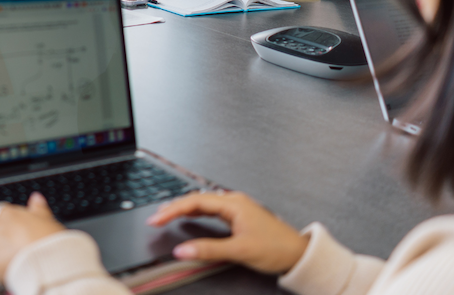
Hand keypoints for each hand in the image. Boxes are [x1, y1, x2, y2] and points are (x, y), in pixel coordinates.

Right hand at [146, 191, 306, 273]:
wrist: (298, 253)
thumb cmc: (276, 248)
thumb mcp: (239, 250)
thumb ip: (209, 250)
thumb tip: (183, 249)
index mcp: (233, 203)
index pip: (195, 202)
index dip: (172, 210)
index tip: (157, 219)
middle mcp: (234, 201)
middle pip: (196, 200)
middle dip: (173, 208)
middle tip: (156, 219)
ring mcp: (237, 208)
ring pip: (203, 204)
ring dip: (184, 209)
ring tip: (166, 216)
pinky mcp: (239, 216)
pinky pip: (211, 210)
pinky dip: (196, 213)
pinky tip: (189, 217)